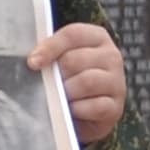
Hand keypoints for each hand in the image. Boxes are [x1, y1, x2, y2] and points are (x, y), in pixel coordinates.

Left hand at [37, 21, 127, 144]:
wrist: (86, 115)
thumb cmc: (69, 81)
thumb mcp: (61, 61)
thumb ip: (50, 54)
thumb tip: (34, 60)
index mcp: (97, 37)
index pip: (73, 34)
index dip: (50, 47)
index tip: (33, 62)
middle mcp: (111, 56)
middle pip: (75, 59)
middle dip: (56, 74)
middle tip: (48, 84)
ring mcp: (117, 82)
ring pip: (86, 82)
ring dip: (66, 92)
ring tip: (58, 98)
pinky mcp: (115, 106)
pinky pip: (94, 106)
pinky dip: (78, 110)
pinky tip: (70, 111)